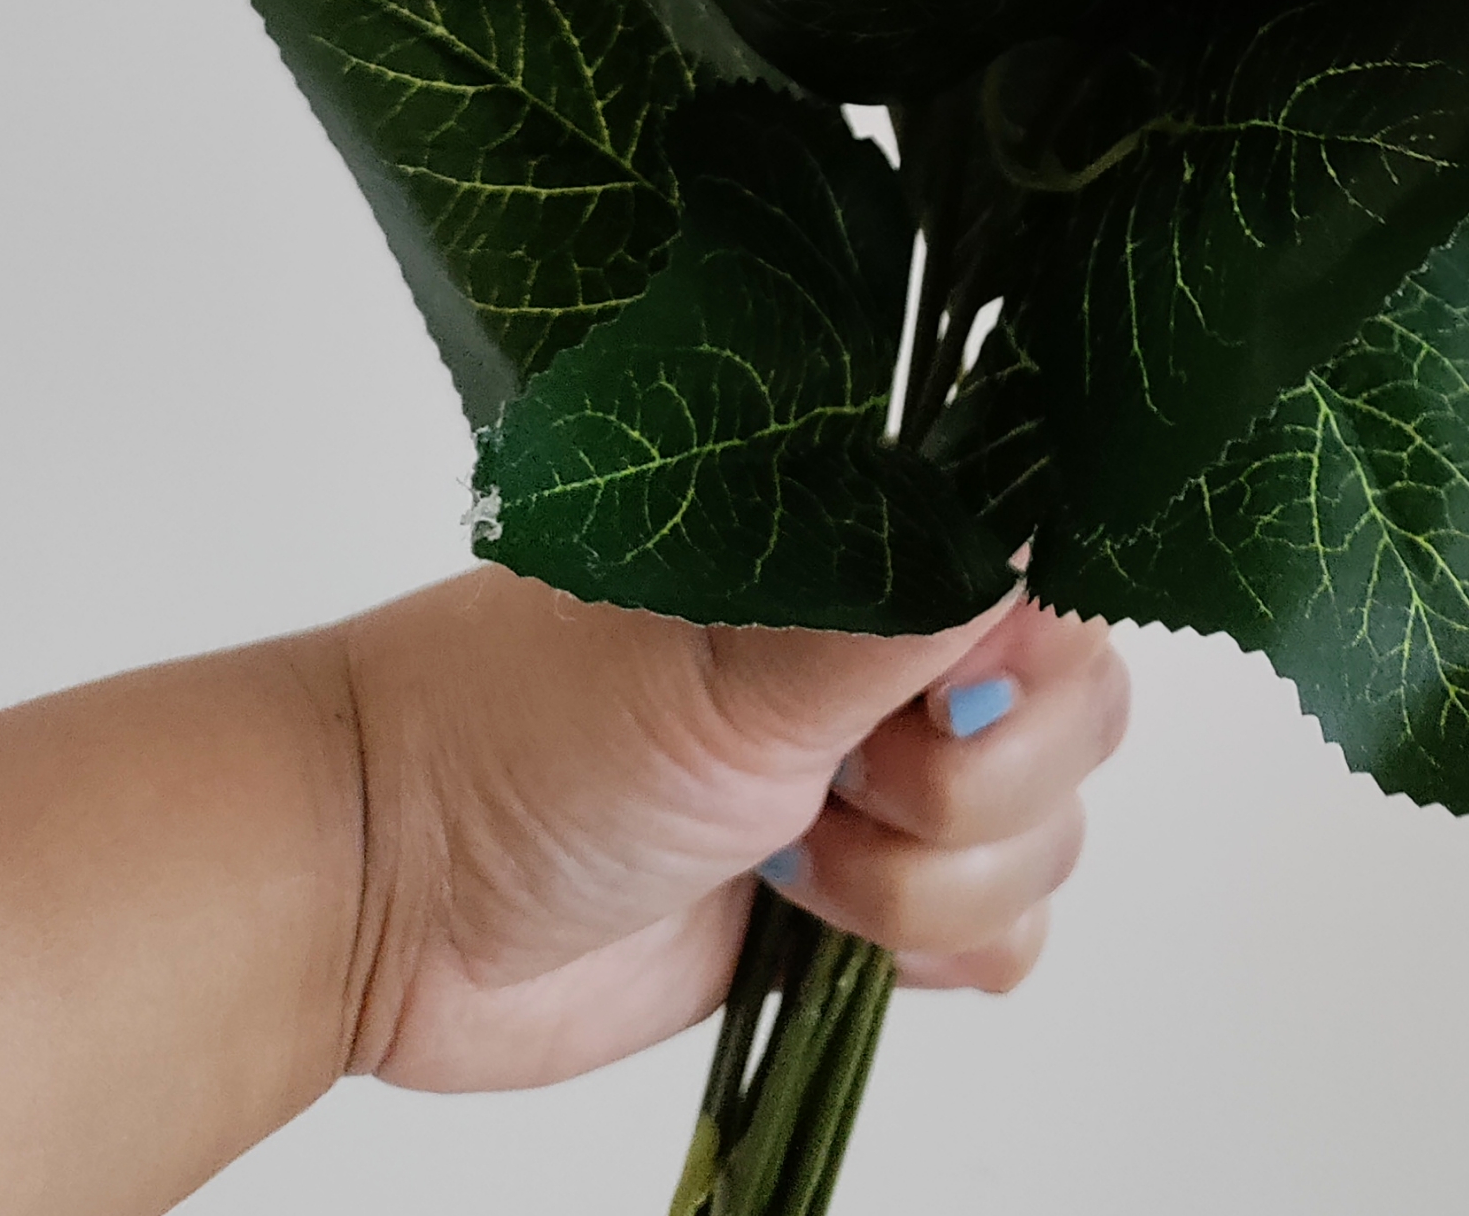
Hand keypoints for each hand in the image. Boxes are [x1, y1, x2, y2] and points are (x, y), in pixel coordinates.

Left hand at [342, 568, 1128, 1091]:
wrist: (390, 900)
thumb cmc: (525, 737)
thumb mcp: (727, 665)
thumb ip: (903, 599)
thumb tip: (1029, 518)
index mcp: (880, 546)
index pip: (1063, 581)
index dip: (1027, 669)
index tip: (923, 707)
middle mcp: (902, 649)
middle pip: (1079, 726)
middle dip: (972, 797)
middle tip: (826, 788)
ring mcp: (888, 777)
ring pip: (1046, 844)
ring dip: (923, 888)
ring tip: (780, 861)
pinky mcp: (866, 902)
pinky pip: (1004, 936)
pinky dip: (942, 950)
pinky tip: (828, 933)